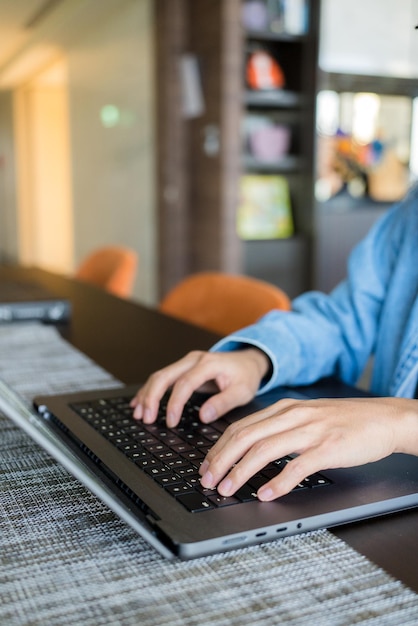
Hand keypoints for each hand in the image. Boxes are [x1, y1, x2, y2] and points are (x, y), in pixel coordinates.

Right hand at [130, 348, 270, 426]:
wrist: (248, 361)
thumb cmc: (246, 376)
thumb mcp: (242, 391)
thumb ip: (223, 403)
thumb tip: (204, 416)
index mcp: (209, 364)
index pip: (185, 383)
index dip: (175, 403)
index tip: (171, 422)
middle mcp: (194, 359)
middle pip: (165, 376)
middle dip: (152, 398)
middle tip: (147, 419)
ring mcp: (186, 362)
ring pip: (159, 376)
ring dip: (147, 395)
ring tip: (139, 414)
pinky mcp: (183, 368)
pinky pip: (162, 378)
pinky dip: (149, 390)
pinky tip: (139, 403)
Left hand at [199, 396, 417, 499]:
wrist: (383, 418)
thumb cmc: (344, 421)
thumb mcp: (306, 416)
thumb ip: (280, 428)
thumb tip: (251, 451)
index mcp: (284, 408)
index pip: (240, 426)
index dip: (218, 447)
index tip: (206, 465)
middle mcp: (292, 415)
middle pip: (245, 436)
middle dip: (221, 460)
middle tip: (207, 480)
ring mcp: (310, 431)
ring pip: (264, 450)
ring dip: (241, 472)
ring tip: (227, 489)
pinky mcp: (328, 448)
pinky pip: (297, 466)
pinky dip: (278, 482)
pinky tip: (266, 494)